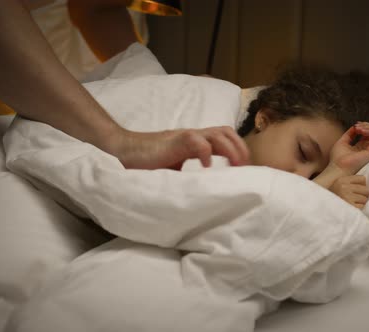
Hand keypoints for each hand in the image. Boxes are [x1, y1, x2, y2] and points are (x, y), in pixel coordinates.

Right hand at [109, 126, 249, 169]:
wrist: (122, 153)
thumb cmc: (147, 165)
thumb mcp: (175, 172)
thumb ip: (191, 177)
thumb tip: (208, 197)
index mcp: (195, 142)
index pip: (224, 137)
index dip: (238, 150)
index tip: (245, 170)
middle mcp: (193, 136)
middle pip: (226, 131)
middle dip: (240, 148)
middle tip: (245, 169)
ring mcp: (184, 137)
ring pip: (217, 133)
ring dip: (230, 148)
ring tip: (235, 166)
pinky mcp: (173, 141)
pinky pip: (196, 140)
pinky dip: (205, 151)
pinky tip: (206, 167)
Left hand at [329, 122, 368, 175]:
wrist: (337, 167)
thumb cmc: (338, 159)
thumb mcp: (343, 141)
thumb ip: (350, 134)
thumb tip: (355, 126)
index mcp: (361, 146)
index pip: (367, 133)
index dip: (363, 126)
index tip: (355, 125)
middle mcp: (367, 148)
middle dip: (366, 125)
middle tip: (357, 125)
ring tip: (359, 128)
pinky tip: (362, 131)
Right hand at [329, 175, 368, 208]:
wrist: (323, 208)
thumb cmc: (333, 197)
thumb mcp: (338, 185)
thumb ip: (350, 182)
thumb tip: (367, 183)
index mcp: (342, 180)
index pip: (363, 179)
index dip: (362, 185)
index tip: (358, 190)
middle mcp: (344, 187)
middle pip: (365, 189)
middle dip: (364, 195)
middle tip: (357, 199)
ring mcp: (347, 197)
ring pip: (365, 199)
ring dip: (361, 203)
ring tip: (354, 204)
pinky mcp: (349, 206)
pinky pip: (362, 206)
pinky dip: (359, 209)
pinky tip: (353, 209)